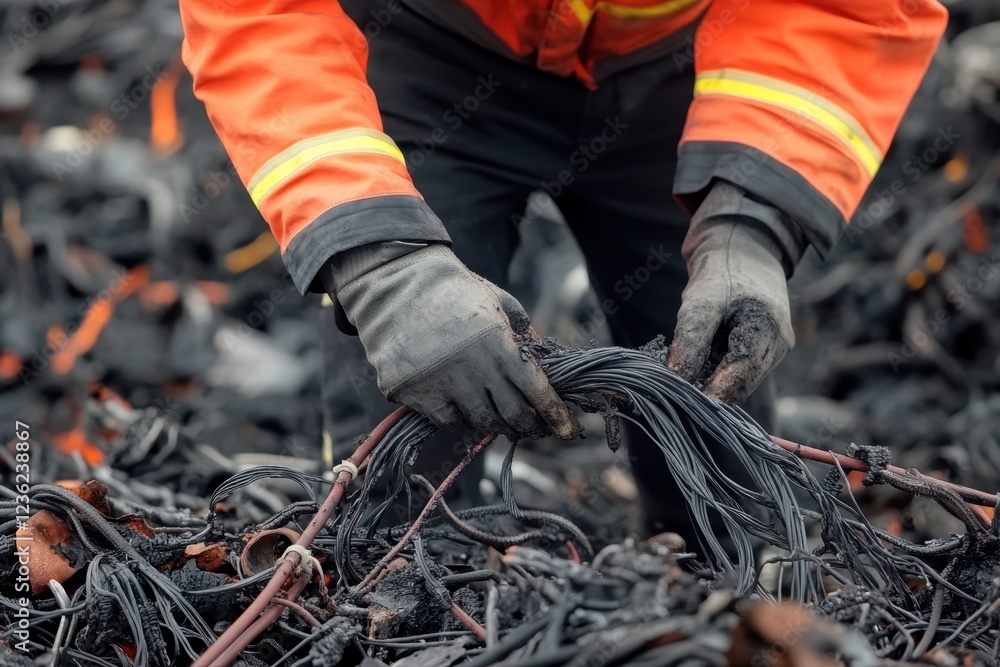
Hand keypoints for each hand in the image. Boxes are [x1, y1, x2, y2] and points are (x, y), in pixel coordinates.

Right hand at [331, 244, 580, 439]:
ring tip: (497, 411)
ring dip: (494, 421)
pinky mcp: (413, 392)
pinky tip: (462, 403)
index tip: (569, 431)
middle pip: (512, 415)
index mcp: (497, 341)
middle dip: (530, 426)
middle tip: (535, 427)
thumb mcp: (501, 303)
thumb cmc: (456, 292)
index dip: (556, 415)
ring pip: (480, 422)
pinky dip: (460, 417)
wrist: (396, 284)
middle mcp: (471, 366)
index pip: (536, 391)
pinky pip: (447, 421)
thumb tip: (549, 372)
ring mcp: (440, 382)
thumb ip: (526, 336)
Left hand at [667, 182, 802, 403]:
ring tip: (676, 379)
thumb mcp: (700, 302)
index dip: (711, 394)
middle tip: (670, 395)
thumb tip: (676, 381)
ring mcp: (772, 351)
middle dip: (706, 390)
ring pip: (736, 380)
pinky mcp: (761, 352)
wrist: (744, 250)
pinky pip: (735, 371)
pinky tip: (691, 368)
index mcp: (769, 331)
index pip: (740, 377)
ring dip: (708, 381)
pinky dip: (713, 372)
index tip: (680, 404)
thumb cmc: (723, 270)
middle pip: (739, 384)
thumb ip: (690, 342)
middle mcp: (778, 346)